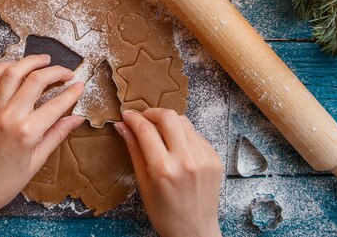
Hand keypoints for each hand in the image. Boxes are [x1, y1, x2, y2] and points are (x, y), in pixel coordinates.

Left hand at [0, 55, 84, 236]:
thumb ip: (57, 135)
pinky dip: (4, 67)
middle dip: (56, 72)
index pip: (57, 104)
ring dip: (30, 61)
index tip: (80, 86)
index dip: (72, 93)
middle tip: (67, 73)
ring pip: (12, 72)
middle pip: (36, 80)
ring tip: (44, 60)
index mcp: (27, 132)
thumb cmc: (5, 182)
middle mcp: (9, 116)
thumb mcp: (37, 162)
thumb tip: (76, 119)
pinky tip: (16, 66)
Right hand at [114, 109, 222, 236]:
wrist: (195, 232)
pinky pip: (196, 135)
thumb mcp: (143, 184)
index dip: (133, 118)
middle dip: (152, 113)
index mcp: (163, 168)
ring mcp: (204, 158)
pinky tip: (177, 146)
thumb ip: (134, 150)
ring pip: (184, 122)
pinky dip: (184, 135)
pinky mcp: (215, 158)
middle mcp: (186, 160)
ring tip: (160, 132)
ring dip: (169, 122)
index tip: (127, 115)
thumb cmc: (165, 214)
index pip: (145, 129)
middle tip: (143, 119)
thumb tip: (122, 126)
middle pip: (168, 116)